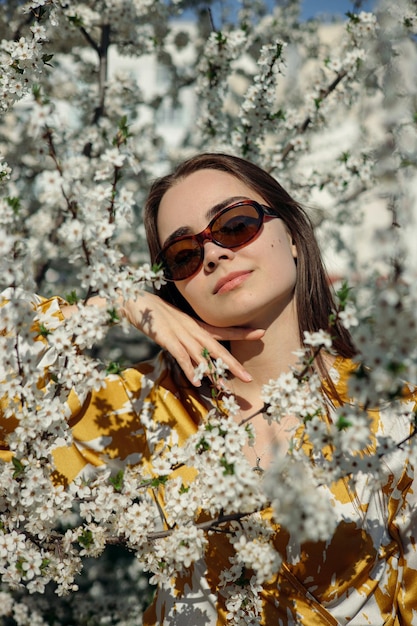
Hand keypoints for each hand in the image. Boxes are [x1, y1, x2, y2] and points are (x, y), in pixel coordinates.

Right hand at [120, 291, 263, 386]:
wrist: (134, 301)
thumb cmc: (155, 314)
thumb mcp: (175, 324)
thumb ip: (187, 335)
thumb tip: (197, 350)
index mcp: (195, 325)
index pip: (222, 330)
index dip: (240, 332)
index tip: (260, 333)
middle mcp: (191, 329)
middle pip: (217, 347)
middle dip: (233, 364)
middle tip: (248, 378)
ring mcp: (179, 333)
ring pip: (201, 354)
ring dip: (214, 371)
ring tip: (226, 387)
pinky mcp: (166, 338)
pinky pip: (180, 356)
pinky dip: (189, 368)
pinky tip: (196, 382)